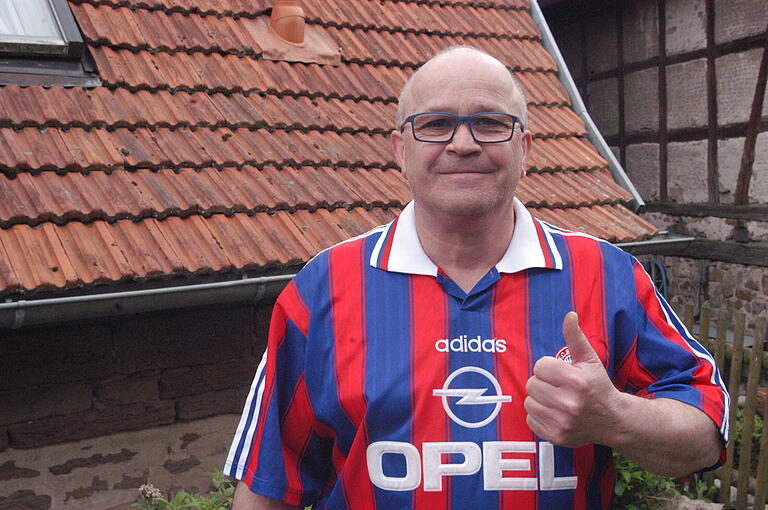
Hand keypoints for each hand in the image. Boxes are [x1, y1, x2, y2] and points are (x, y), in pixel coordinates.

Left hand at [524, 312, 625, 447]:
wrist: (613, 420)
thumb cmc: (598, 386)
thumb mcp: (589, 359)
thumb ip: (575, 337)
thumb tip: (570, 314)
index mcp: (576, 381)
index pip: (540, 366)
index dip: (549, 368)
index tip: (561, 374)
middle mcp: (569, 403)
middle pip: (531, 384)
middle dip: (543, 383)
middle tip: (558, 387)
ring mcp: (562, 422)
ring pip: (529, 402)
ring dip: (539, 399)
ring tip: (556, 400)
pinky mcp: (556, 437)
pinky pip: (530, 419)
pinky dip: (539, 415)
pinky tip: (555, 413)